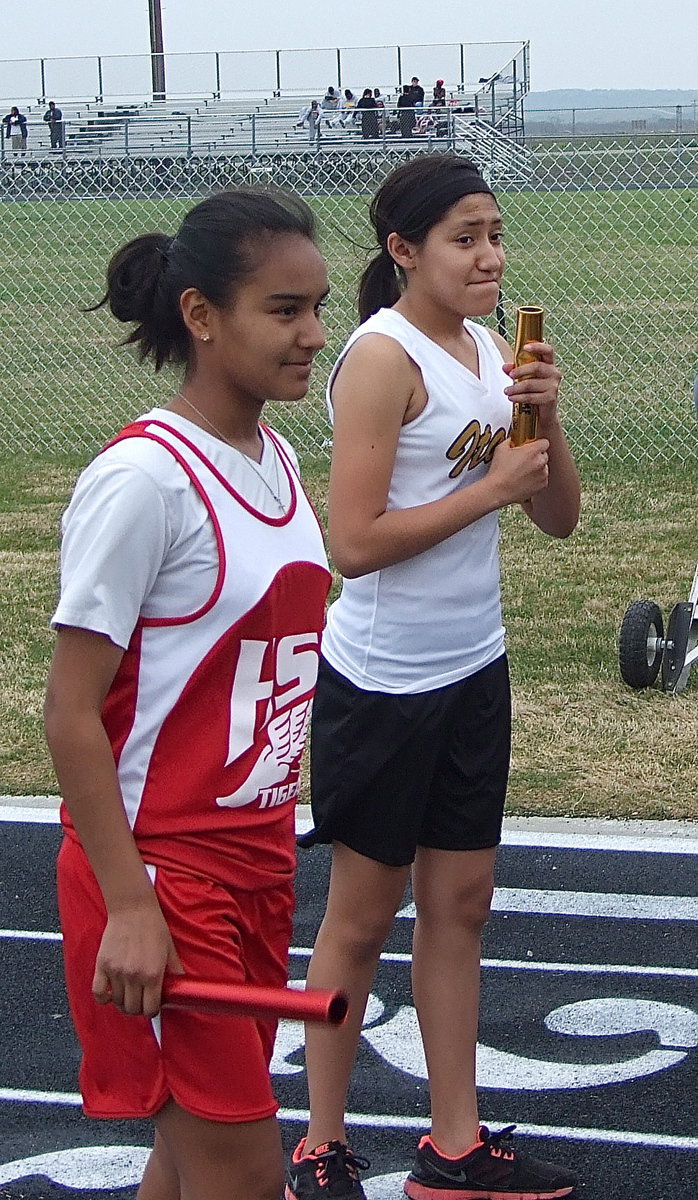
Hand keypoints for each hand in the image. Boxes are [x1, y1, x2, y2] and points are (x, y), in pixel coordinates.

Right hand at [92, 899, 183, 1018]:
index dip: (152, 1010)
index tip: (152, 1006)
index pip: (151, 1009)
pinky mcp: (102, 965)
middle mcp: (134, 976)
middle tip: (140, 1000)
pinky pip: (98, 993)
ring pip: (117, 1002)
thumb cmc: (153, 927)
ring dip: (123, 1002)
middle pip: (133, 1009)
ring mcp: (117, 971)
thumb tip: (181, 989)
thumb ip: (175, 972)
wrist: (133, 908)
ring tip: (128, 994)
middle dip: (138, 1008)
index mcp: (153, 974)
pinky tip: (110, 993)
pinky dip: (104, 997)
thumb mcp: (170, 950)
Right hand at [487, 435, 549, 506]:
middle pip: (544, 455)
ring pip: (543, 468)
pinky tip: (524, 480)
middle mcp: (541, 462)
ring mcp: (543, 475)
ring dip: (536, 468)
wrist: (498, 491)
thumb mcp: (501, 448)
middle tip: (524, 460)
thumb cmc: (499, 470)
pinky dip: (536, 479)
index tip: (531, 447)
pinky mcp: (542, 486)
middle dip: (536, 456)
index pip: (545, 442)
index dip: (537, 444)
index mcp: (533, 451)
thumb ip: (511, 441)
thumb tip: (513, 440)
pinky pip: (542, 479)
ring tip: (522, 472)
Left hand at [502, 341, 561, 431]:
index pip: (547, 350)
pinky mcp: (550, 398)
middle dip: (521, 371)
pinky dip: (519, 397)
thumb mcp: (525, 378)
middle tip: (510, 375)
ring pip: (531, 383)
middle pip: (537, 367)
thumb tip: (505, 367)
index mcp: (549, 364)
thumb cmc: (534, 391)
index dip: (538, 346)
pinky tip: (512, 398)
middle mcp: (554, 373)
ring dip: (516, 387)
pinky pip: (531, 397)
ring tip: (507, 391)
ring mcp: (553, 386)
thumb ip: (515, 370)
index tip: (525, 347)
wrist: (543, 413)